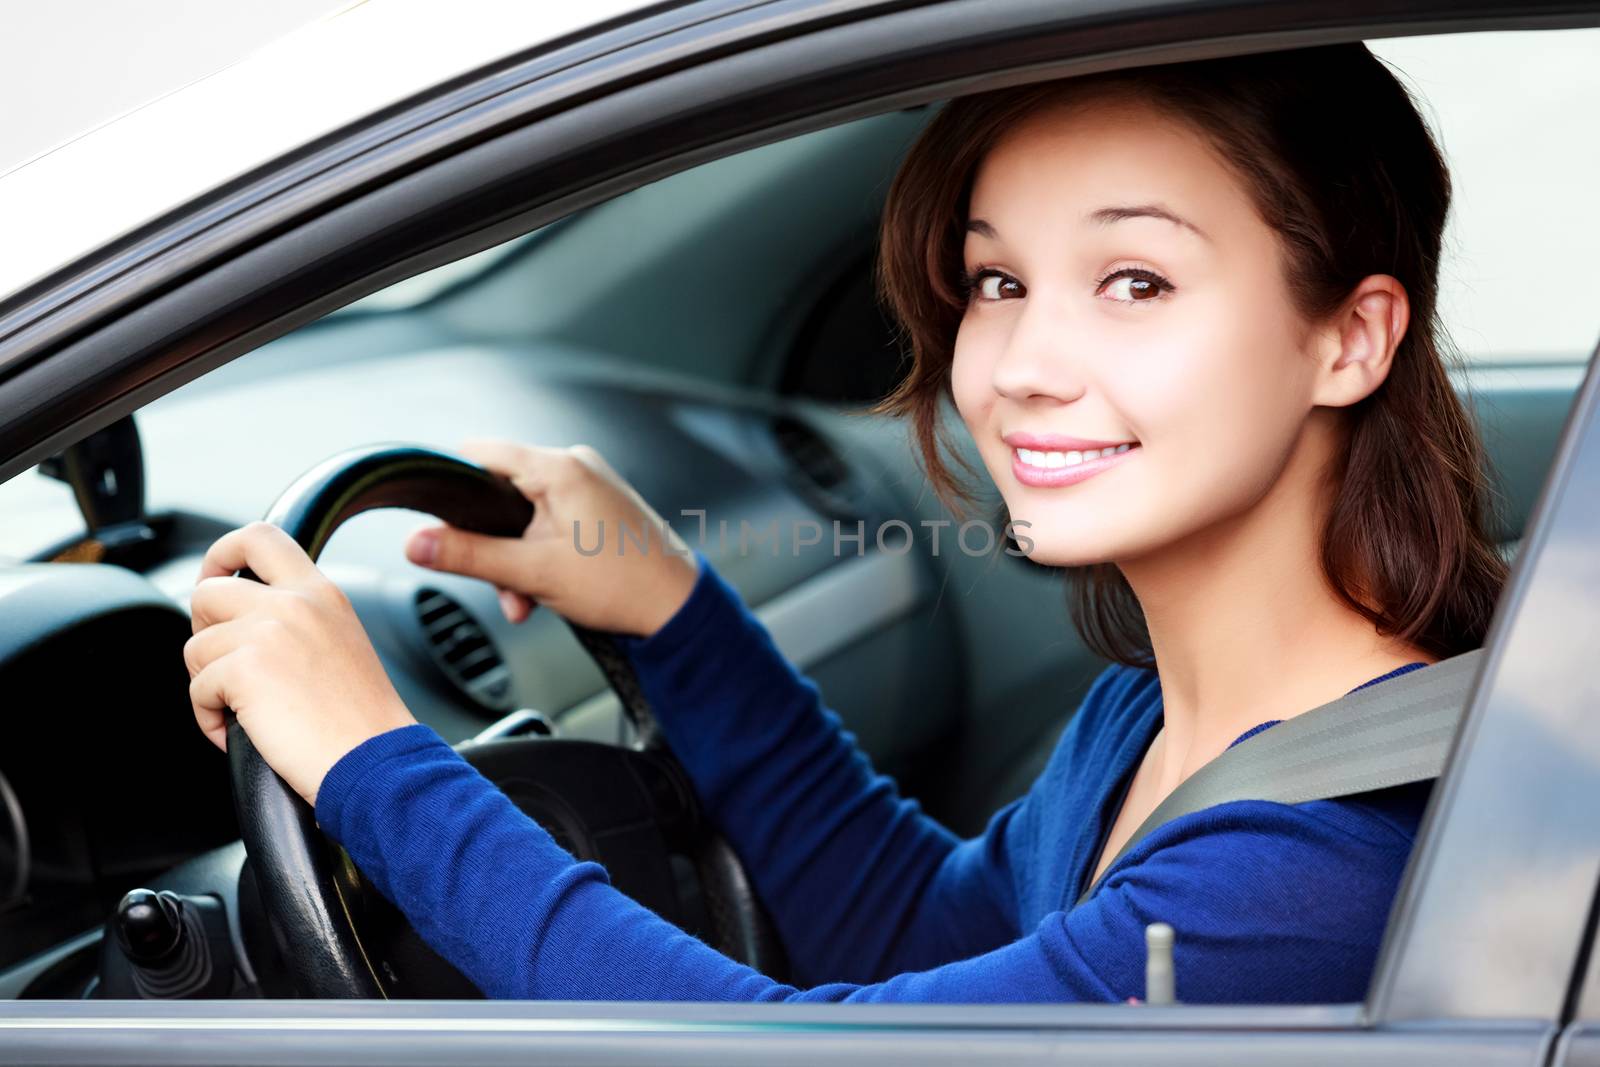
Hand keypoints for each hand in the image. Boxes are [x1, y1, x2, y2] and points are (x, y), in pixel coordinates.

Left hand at [185, 522, 417, 807]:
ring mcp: (267, 631)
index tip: (216, 579)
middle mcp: (295, 602)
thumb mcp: (340, 643)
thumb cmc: (362, 721)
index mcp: (322, 592)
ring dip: (208, 684)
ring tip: (243, 712)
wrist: (374, 761)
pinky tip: (239, 733)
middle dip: (203, 630)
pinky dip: (208, 717)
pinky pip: (196, 688)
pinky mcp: (243, 668)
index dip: (223, 554)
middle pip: (208, 590)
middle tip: (225, 664)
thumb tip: (243, 622)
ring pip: (196, 645)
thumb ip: (299, 619)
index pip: (260, 536)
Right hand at [403, 441, 698, 636]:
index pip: (480, 452)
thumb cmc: (623, 586)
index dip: (451, 485)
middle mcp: (576, 466)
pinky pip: (549, 522)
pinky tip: (544, 592)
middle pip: (500, 490)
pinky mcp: (598, 507)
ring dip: (515, 559)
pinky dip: (538, 555)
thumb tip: (415, 544)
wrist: (678, 609)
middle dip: (491, 544)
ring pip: (523, 514)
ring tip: (527, 600)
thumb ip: (469, 556)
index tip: (437, 521)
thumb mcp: (533, 573)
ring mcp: (590, 485)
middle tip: (501, 586)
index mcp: (560, 468)